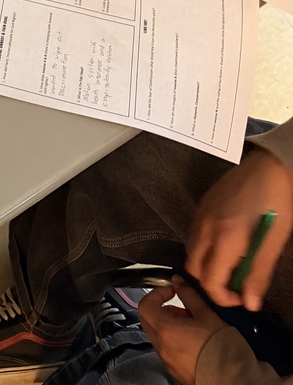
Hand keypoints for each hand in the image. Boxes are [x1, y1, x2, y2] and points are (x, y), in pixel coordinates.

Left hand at [139, 276, 225, 384]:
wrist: (233, 382)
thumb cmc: (222, 352)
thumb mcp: (208, 316)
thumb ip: (190, 296)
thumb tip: (179, 283)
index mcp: (166, 330)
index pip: (146, 304)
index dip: (157, 293)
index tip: (171, 291)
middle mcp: (162, 346)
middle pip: (149, 320)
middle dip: (163, 309)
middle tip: (183, 307)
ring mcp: (167, 360)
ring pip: (159, 335)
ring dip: (170, 325)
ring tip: (195, 326)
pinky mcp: (175, 370)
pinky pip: (168, 350)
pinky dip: (176, 341)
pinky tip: (196, 341)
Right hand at [186, 148, 292, 309]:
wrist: (269, 165)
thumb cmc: (277, 203)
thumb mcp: (273, 241)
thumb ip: (258, 273)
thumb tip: (251, 304)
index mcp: (225, 239)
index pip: (210, 282)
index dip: (223, 298)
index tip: (241, 300)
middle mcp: (206, 228)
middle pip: (194, 269)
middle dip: (211, 284)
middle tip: (235, 286)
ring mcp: (201, 215)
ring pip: (191, 252)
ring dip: (206, 266)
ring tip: (231, 267)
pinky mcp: (202, 205)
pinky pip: (194, 235)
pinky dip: (204, 249)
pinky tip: (225, 246)